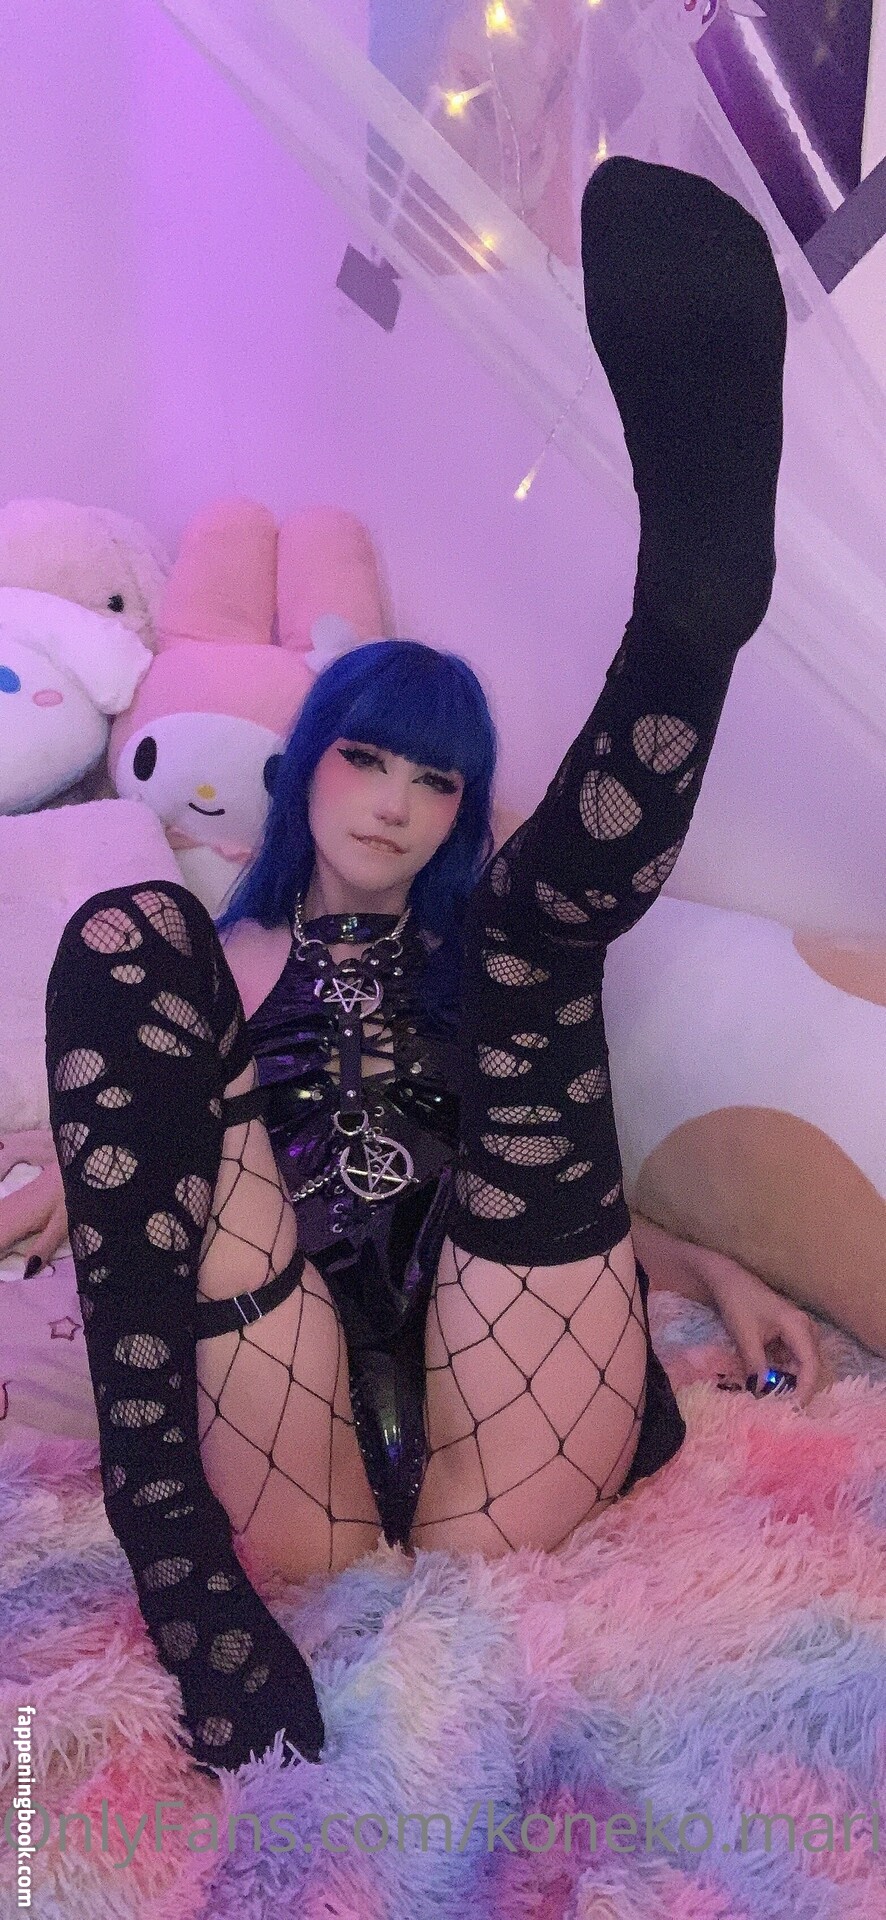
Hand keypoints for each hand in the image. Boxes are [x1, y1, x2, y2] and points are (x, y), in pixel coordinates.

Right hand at [0, 1130, 68, 1269]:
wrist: (72, 1164)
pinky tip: (5, 1240)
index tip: (4, 1274)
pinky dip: (0, 1231)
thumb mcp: (62, 1224)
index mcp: (14, 1221)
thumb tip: (26, 1272)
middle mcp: (5, 1212)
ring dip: (0, 1241)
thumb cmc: (70, 1194)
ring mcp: (7, 1204)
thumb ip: (43, 1247)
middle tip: (7, 1260)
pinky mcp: (11, 1201)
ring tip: (6, 1250)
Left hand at [693, 1246, 826, 1407]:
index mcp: (799, 1326)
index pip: (811, 1365)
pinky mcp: (787, 1334)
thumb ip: (756, 1366)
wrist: (726, 1280)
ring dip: (787, 1380)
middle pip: (809, 1367)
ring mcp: (798, 1331)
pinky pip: (790, 1359)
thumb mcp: (745, 1337)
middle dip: (797, 1388)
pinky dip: (780, 1371)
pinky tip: (766, 1381)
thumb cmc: (737, 1302)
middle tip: (781, 1408)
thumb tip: (762, 1394)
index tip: (793, 1410)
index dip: (805, 1390)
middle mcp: (805, 1329)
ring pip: (799, 1365)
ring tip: (772, 1398)